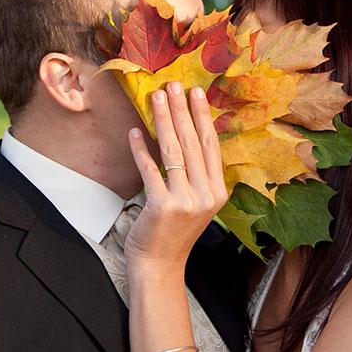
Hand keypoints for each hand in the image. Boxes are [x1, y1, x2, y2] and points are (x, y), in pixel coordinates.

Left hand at [124, 81, 227, 273]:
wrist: (160, 265)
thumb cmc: (173, 232)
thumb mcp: (195, 203)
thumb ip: (196, 176)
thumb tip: (185, 136)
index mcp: (217, 191)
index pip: (210, 146)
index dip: (202, 117)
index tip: (196, 93)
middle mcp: (206, 194)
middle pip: (192, 142)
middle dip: (181, 110)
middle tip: (173, 85)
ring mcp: (185, 200)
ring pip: (173, 151)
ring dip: (163, 120)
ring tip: (156, 98)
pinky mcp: (162, 205)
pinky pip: (150, 169)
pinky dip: (140, 149)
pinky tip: (134, 132)